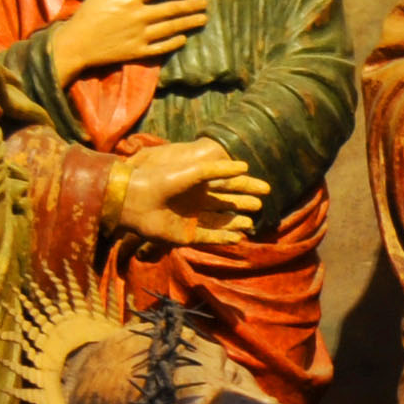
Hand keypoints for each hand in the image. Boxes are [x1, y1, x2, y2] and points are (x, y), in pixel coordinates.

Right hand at [50, 0, 206, 78]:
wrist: (76, 45)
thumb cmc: (87, 15)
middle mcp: (138, 16)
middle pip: (171, 9)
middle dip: (190, 5)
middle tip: (205, 3)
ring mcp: (139, 36)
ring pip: (170, 28)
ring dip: (188, 23)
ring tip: (203, 19)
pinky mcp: (137, 52)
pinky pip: (161, 48)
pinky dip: (174, 43)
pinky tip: (183, 38)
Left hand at [113, 138, 267, 249]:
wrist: (137, 200)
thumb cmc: (164, 180)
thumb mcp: (195, 171)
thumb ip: (219, 170)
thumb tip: (245, 166)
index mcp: (198, 184)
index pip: (228, 185)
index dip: (246, 187)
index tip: (265, 188)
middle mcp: (196, 201)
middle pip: (226, 203)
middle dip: (242, 204)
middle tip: (259, 205)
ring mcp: (191, 219)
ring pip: (219, 222)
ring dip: (234, 222)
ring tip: (250, 222)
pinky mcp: (185, 236)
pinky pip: (209, 237)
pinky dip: (223, 237)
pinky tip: (237, 237)